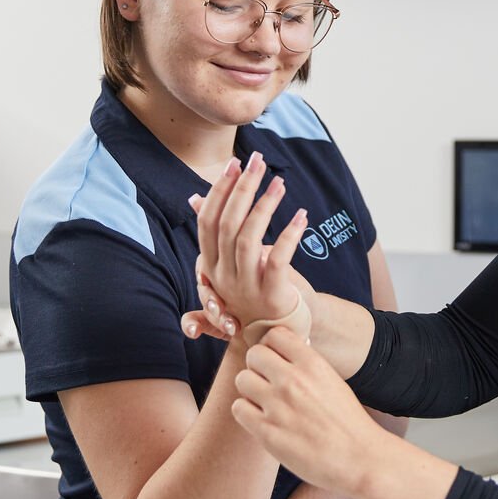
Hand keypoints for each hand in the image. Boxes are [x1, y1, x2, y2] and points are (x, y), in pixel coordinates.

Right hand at [184, 154, 312, 341]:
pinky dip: (290, 236)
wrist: (275, 337)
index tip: (233, 164)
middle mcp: (223, 277)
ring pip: (249, 239)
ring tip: (281, 183)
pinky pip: (278, 261)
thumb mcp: (230, 263)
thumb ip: (215, 232)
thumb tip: (195, 198)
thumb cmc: (253, 293)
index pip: (207, 221)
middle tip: (258, 161)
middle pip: (227, 224)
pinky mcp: (272, 295)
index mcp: (211, 265)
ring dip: (265, 207)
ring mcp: (246, 288)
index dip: (219, 191)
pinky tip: (302, 216)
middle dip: (242, 188)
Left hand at [232, 327, 384, 497]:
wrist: (359, 458)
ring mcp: (278, 406)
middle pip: (254, 354)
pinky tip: (261, 419)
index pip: (274, 334)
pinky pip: (239, 408)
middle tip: (268, 381)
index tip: (277, 359)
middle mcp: (293, 380)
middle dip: (258, 366)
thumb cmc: (348, 422)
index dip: (272, 347)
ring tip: (264, 401)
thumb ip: (307, 366)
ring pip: (242, 379)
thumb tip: (282, 354)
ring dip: (250, 389)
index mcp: (313, 364)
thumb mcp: (332, 381)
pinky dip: (246, 412)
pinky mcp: (267, 432)